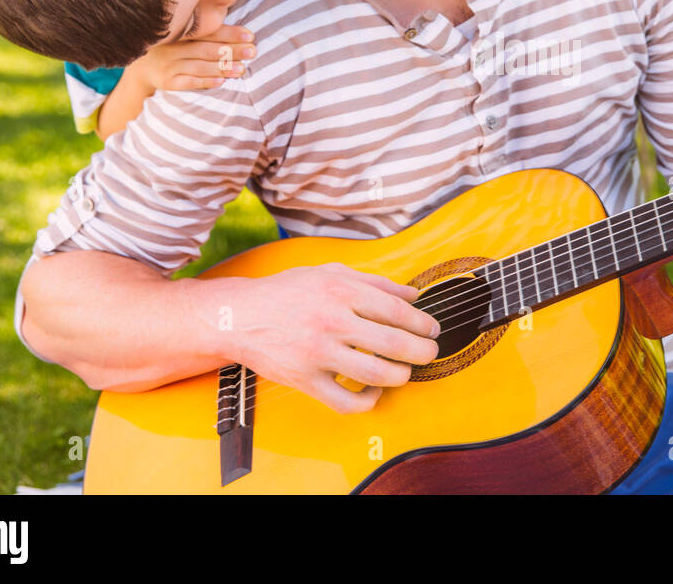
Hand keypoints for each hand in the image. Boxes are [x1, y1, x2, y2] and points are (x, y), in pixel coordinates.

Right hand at [131, 24, 256, 91]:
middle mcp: (172, 46)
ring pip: (198, 65)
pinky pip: (188, 82)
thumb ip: (205, 30)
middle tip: (252, 52)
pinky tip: (221, 81)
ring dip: (222, 67)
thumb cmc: (173, 47)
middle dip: (231, 50)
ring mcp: (168, 64)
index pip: (208, 31)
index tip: (250, 36)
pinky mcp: (166, 82)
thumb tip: (241, 30)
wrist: (142, 67)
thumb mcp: (183, 35)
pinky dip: (205, 81)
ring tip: (242, 69)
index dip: (230, 33)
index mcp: (179, 31)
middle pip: (206, 48)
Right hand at [231, 262, 440, 413]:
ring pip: (376, 373)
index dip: (422, 323)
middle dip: (422, 352)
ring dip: (402, 376)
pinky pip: (347, 401)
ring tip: (406, 372)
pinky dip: (368, 400)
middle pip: (394, 343)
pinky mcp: (305, 381)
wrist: (240, 317)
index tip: (432, 329)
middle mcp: (331, 321)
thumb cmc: (288, 292)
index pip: (396, 311)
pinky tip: (374, 390)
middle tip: (429, 353)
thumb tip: (414, 295)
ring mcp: (318, 353)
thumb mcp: (331, 272)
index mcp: (340, 290)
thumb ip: (375, 282)